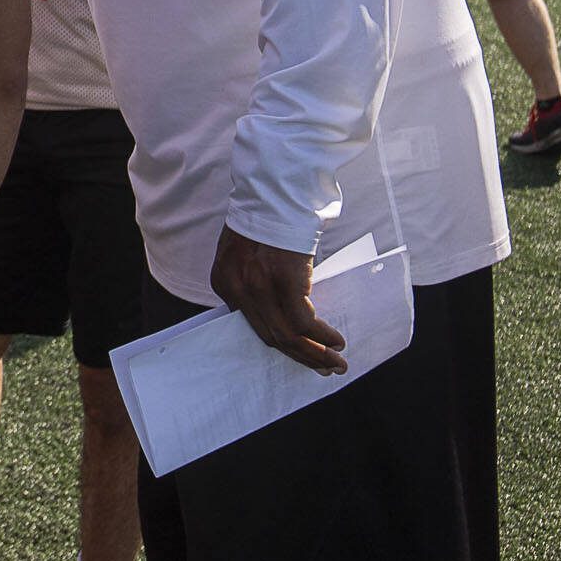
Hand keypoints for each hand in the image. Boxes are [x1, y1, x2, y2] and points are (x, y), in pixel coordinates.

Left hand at [209, 226, 346, 374]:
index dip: (277, 343)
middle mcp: (237, 289)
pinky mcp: (284, 282)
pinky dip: (322, 335)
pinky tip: (336, 340)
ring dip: (314, 353)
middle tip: (323, 368)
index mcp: (224, 282)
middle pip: (268, 336)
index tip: (297, 354)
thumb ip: (253, 281)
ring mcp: (258, 287)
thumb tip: (278, 309)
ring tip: (336, 363)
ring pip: (287, 335)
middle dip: (299, 356)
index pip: (250, 325)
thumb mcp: (245, 253)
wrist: (275, 192)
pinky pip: (304, 322)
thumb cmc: (266, 219)